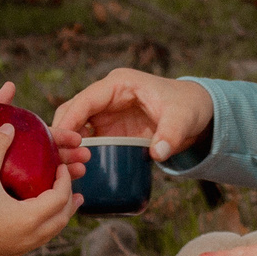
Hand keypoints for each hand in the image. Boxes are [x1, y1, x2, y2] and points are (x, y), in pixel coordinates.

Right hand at [0, 103, 78, 255]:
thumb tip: (9, 124)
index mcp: (28, 218)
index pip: (60, 197)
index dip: (64, 179)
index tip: (60, 164)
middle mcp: (30, 236)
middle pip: (62, 217)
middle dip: (70, 197)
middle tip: (71, 179)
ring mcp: (22, 247)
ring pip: (53, 231)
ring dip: (62, 213)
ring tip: (70, 199)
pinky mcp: (13, 251)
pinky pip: (41, 238)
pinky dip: (49, 224)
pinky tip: (42, 213)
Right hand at [53, 68, 215, 165]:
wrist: (196, 114)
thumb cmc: (188, 107)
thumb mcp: (183, 118)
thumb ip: (172, 133)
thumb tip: (158, 153)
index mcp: (119, 84)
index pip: (86, 99)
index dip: (71, 120)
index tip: (63, 142)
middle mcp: (106, 96)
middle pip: (71, 111)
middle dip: (62, 134)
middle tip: (60, 160)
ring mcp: (105, 113)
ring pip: (73, 127)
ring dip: (67, 146)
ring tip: (68, 169)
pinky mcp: (108, 130)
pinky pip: (85, 141)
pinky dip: (77, 153)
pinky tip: (76, 171)